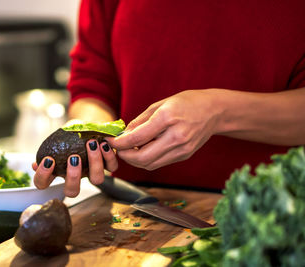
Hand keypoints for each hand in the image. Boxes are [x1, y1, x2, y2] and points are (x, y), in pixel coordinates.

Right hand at [32, 140, 117, 196]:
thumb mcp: (56, 138)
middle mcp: (75, 177)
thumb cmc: (68, 134)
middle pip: (72, 191)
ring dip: (94, 162)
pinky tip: (103, 143)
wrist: (87, 126)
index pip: (43, 184)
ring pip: (97, 180)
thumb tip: (34, 164)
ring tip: (91, 144)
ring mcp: (92, 172)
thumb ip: (47, 149)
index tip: (48, 160)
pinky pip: (111, 166)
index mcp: (58, 172)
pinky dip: (109, 155)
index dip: (43, 177)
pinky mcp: (108, 165)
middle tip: (73, 158)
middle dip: (73, 177)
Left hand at [107, 89, 221, 169]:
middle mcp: (176, 136)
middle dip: (125, 156)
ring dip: (135, 160)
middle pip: (142, 157)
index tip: (109, 141)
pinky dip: (147, 159)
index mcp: (167, 118)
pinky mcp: (184, 155)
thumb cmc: (186, 103)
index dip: (119, 143)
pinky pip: (159, 162)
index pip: (137, 138)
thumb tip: (123, 135)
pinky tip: (143, 150)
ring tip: (129, 150)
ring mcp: (182, 149)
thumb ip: (140, 121)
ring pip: (150, 164)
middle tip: (118, 149)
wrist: (214, 111)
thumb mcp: (160, 104)